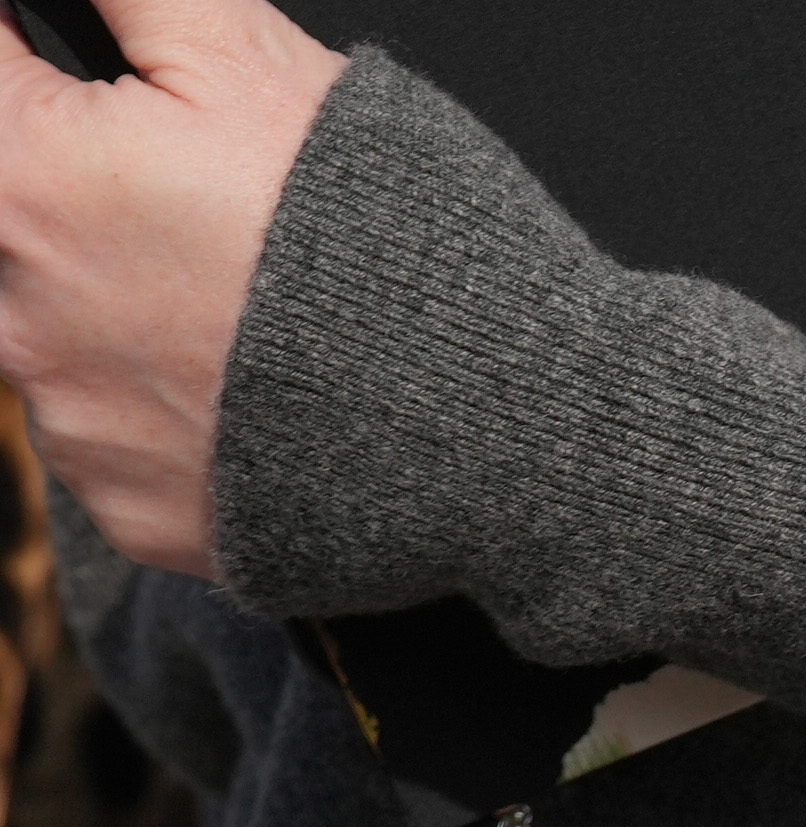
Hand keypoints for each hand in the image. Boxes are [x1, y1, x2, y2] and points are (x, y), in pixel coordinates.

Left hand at [0, 0, 342, 576]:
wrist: (471, 423)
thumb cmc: (362, 232)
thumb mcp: (236, 50)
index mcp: (24, 182)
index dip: (31, 60)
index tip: (72, 65)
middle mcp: (17, 315)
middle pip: (12, 211)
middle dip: (71, 181)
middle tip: (173, 186)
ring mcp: (70, 426)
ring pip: (46, 325)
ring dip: (105, 291)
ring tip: (216, 286)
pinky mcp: (125, 507)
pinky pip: (107, 432)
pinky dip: (151, 396)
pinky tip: (227, 373)